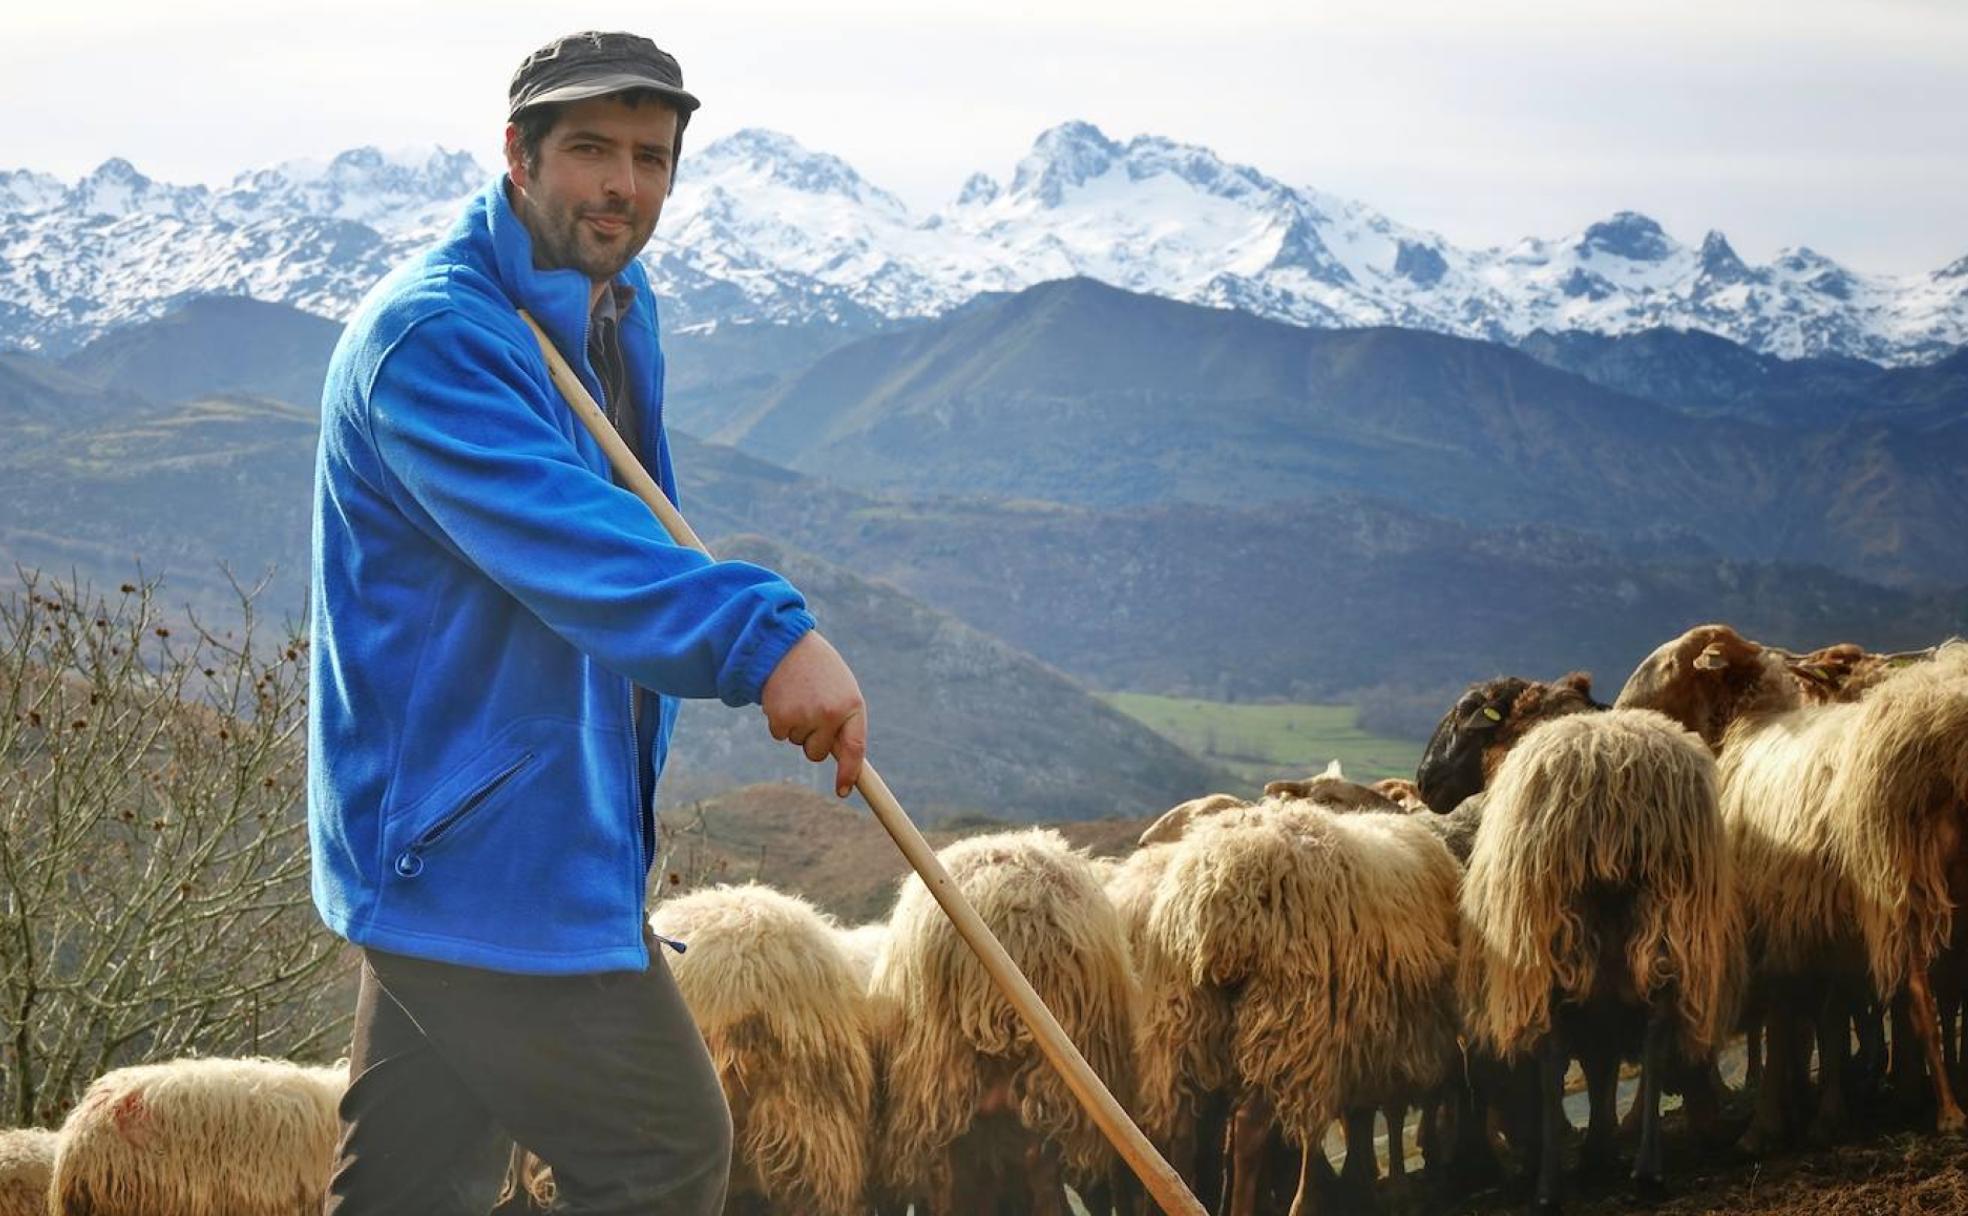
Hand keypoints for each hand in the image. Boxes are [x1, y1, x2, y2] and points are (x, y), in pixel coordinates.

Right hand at [759, 631, 866, 796]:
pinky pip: (780, 735)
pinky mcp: (780, 716)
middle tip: (810, 709)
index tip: (843, 791)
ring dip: (796, 726)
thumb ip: (845, 721)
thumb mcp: (842, 689)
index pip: (854, 748)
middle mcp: (830, 713)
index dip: (848, 773)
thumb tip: (844, 761)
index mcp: (851, 704)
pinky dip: (780, 722)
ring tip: (798, 696)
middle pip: (819, 753)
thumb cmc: (819, 671)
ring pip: (798, 744)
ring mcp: (804, 716)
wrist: (784, 644)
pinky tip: (783, 698)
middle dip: (813, 740)